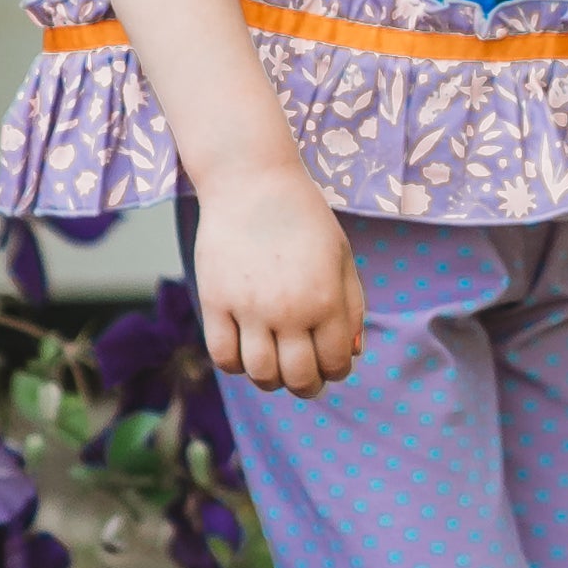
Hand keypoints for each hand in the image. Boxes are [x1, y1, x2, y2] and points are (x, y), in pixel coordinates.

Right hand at [193, 168, 364, 392]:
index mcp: (326, 298)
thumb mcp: (341, 256)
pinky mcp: (215, 301)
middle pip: (298, 378)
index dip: (336, 370)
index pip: (336, 362)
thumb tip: (351, 354)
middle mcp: (289, 309)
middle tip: (304, 377)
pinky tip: (246, 349)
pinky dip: (236, 365)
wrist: (253, 182)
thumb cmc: (303, 217)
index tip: (330, 363)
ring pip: (260, 374)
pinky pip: (224, 356)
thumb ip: (351, 307)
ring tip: (275, 366)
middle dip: (306, 386)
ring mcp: (249, 307)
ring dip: (271, 380)